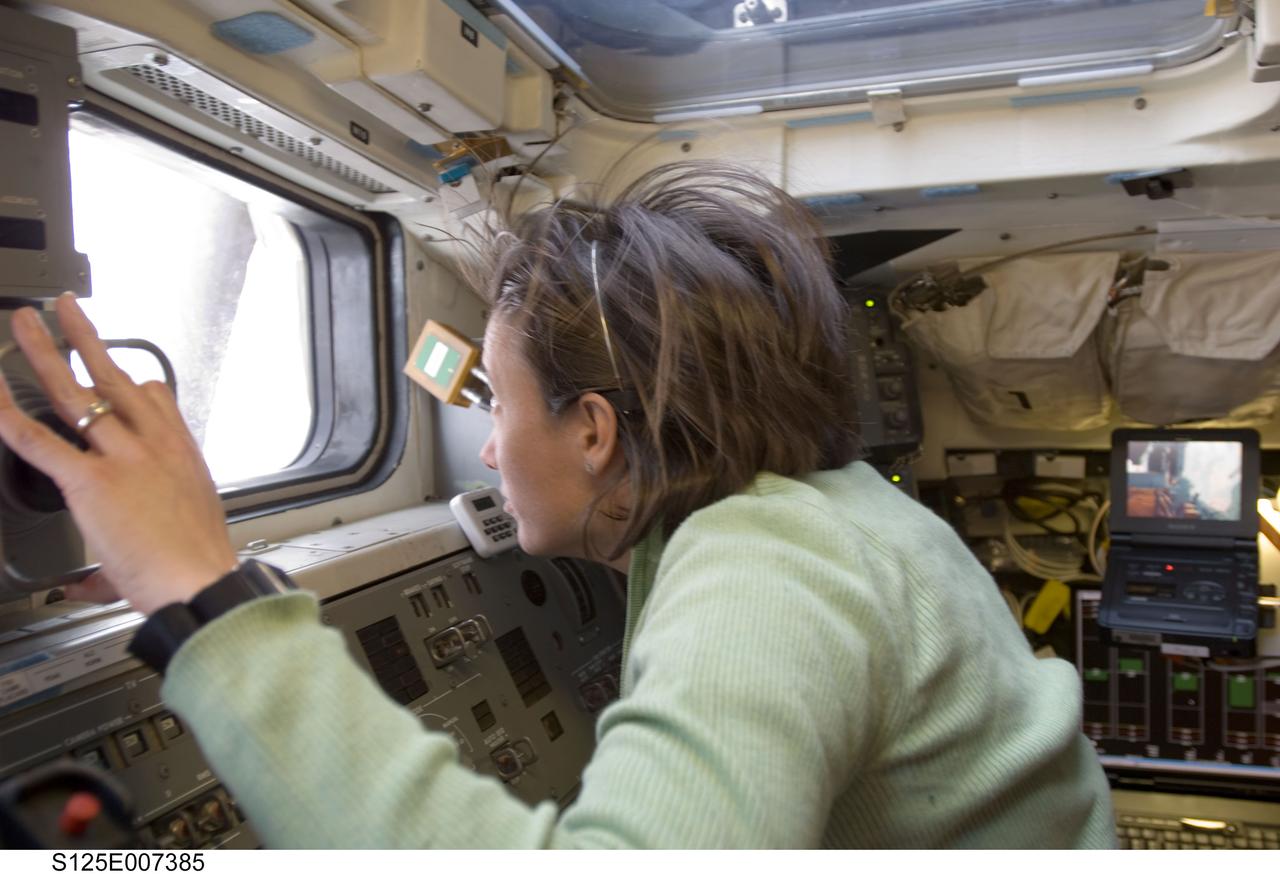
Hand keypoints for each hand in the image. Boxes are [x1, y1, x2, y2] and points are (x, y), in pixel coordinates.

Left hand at [0, 294, 238, 614]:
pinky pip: (38, 440)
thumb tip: (84, 587)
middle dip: (84, 339)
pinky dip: (8, 413)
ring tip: (25, 323)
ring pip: (74, 392)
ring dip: (43, 352)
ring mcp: (121, 458)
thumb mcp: (177, 538)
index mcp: (179, 451)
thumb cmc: (197, 564)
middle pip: (112, 376)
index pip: (154, 397)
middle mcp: (152, 444)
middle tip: (66, 311)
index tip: (116, 370)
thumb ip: (120, 555)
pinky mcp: (89, 481)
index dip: (130, 379)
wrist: (200, 582)